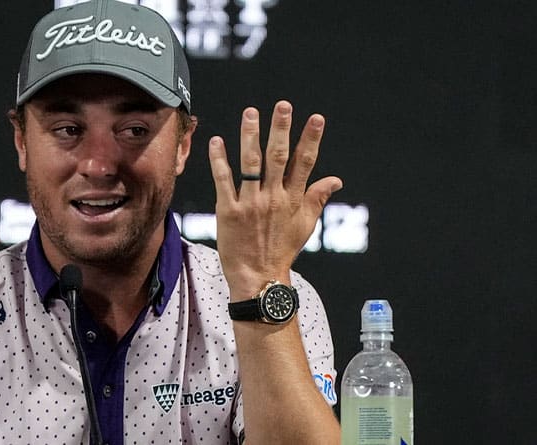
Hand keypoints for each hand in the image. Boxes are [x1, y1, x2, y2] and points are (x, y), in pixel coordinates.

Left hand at [208, 101, 341, 299]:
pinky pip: (224, 181)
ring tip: (251, 113)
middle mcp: (274, 198)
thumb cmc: (281, 250)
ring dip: (250, 136)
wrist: (258, 277)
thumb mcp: (304, 225)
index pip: (305, 163)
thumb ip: (317, 198)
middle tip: (282, 105)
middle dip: (281, 130)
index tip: (316, 118)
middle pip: (278, 157)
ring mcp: (251, 204)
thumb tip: (335, 179)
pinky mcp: (229, 211)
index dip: (311, 139)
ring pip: (251, 164)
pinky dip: (220, 161)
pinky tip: (217, 141)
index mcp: (293, 199)